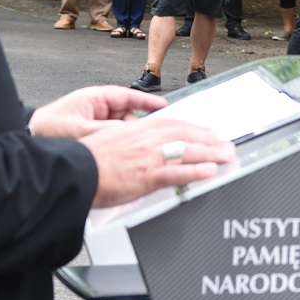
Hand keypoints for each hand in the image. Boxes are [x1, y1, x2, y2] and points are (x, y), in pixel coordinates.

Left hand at [30, 86, 166, 139]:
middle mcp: (97, 107)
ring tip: (123, 150)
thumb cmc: (48, 128)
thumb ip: (109, 131)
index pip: (129, 96)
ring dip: (123, 138)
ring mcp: (94, 120)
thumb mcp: (82, 130)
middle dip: (134, 127)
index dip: (147, 102)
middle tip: (142, 140)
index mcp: (96, 98)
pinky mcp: (90, 133)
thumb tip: (132, 134)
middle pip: (127, 115)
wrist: (27, 138)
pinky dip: (115, 144)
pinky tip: (115, 154)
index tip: (163, 107)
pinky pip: (110, 137)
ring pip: (120, 128)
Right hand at [81, 116, 236, 207]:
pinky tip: (210, 171)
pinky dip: (195, 172)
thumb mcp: (110, 142)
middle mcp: (145, 140)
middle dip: (209, 139)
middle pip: (185, 134)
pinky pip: (176, 172)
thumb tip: (142, 148)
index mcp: (136, 129)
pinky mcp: (146, 176)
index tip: (207, 131)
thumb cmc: (85, 161)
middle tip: (226, 144)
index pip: (172, 123)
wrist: (72, 174)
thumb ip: (129, 142)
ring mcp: (147, 157)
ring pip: (186, 151)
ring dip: (211, 153)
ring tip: (226, 156)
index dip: (193, 127)